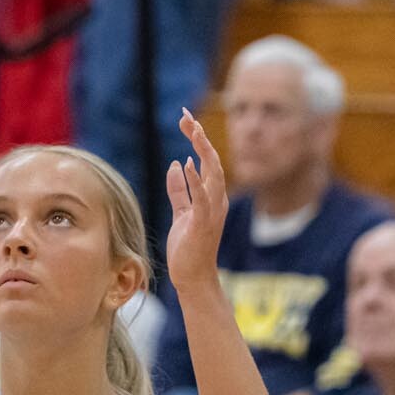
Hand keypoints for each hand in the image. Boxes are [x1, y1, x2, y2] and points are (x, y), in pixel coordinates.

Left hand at [165, 110, 228, 291]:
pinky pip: (202, 198)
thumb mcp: (181, 212)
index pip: (205, 160)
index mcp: (211, 195)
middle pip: (211, 160)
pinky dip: (196, 180)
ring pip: (213, 174)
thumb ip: (179, 189)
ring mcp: (213, 211)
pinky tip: (187, 163)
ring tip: (193, 131)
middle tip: (186, 116)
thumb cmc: (188, 247)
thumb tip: (177, 164)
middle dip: (200, 137)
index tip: (185, 118)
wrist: (192, 277)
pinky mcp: (203, 223)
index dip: (197, 138)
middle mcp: (216, 199)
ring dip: (203, 151)